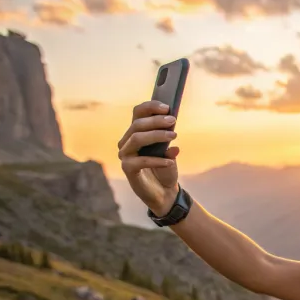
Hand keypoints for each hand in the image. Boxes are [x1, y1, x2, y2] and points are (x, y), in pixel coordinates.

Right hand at [118, 100, 180, 215]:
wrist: (164, 192)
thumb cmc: (165, 169)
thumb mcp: (171, 153)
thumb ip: (169, 142)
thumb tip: (172, 132)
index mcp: (136, 133)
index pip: (138, 113)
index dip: (150, 107)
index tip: (167, 106)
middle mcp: (127, 142)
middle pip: (137, 125)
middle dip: (156, 121)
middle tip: (173, 121)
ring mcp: (125, 155)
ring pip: (136, 138)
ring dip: (156, 135)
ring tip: (173, 137)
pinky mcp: (128, 169)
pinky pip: (141, 160)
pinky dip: (157, 160)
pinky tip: (170, 161)